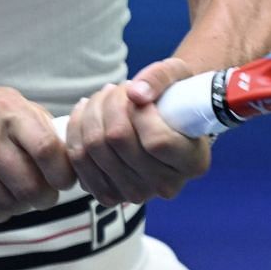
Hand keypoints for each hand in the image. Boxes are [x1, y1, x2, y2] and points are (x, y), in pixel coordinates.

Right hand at [0, 84, 75, 222]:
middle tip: (44, 197)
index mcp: (5, 110)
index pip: (47, 150)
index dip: (62, 175)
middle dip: (44, 198)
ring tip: (19, 196)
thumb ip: (39, 125)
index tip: (64, 182)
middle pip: (29, 185)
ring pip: (6, 203)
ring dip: (20, 206)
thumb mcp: (6, 101)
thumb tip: (70, 154)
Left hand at [66, 57, 211, 206]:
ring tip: (104, 97)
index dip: (140, 112)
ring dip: (92, 112)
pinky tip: (88, 113)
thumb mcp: (178, 76)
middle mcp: (167, 185)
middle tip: (119, 88)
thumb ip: (160, 78)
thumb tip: (135, 94)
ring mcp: (136, 193)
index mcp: (193, 162)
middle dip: (112, 103)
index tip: (142, 96)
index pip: (157, 141)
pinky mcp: (109, 193)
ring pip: (93, 148)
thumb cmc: (176, 98)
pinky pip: (78, 160)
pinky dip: (77, 130)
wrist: (167, 122)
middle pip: (118, 141)